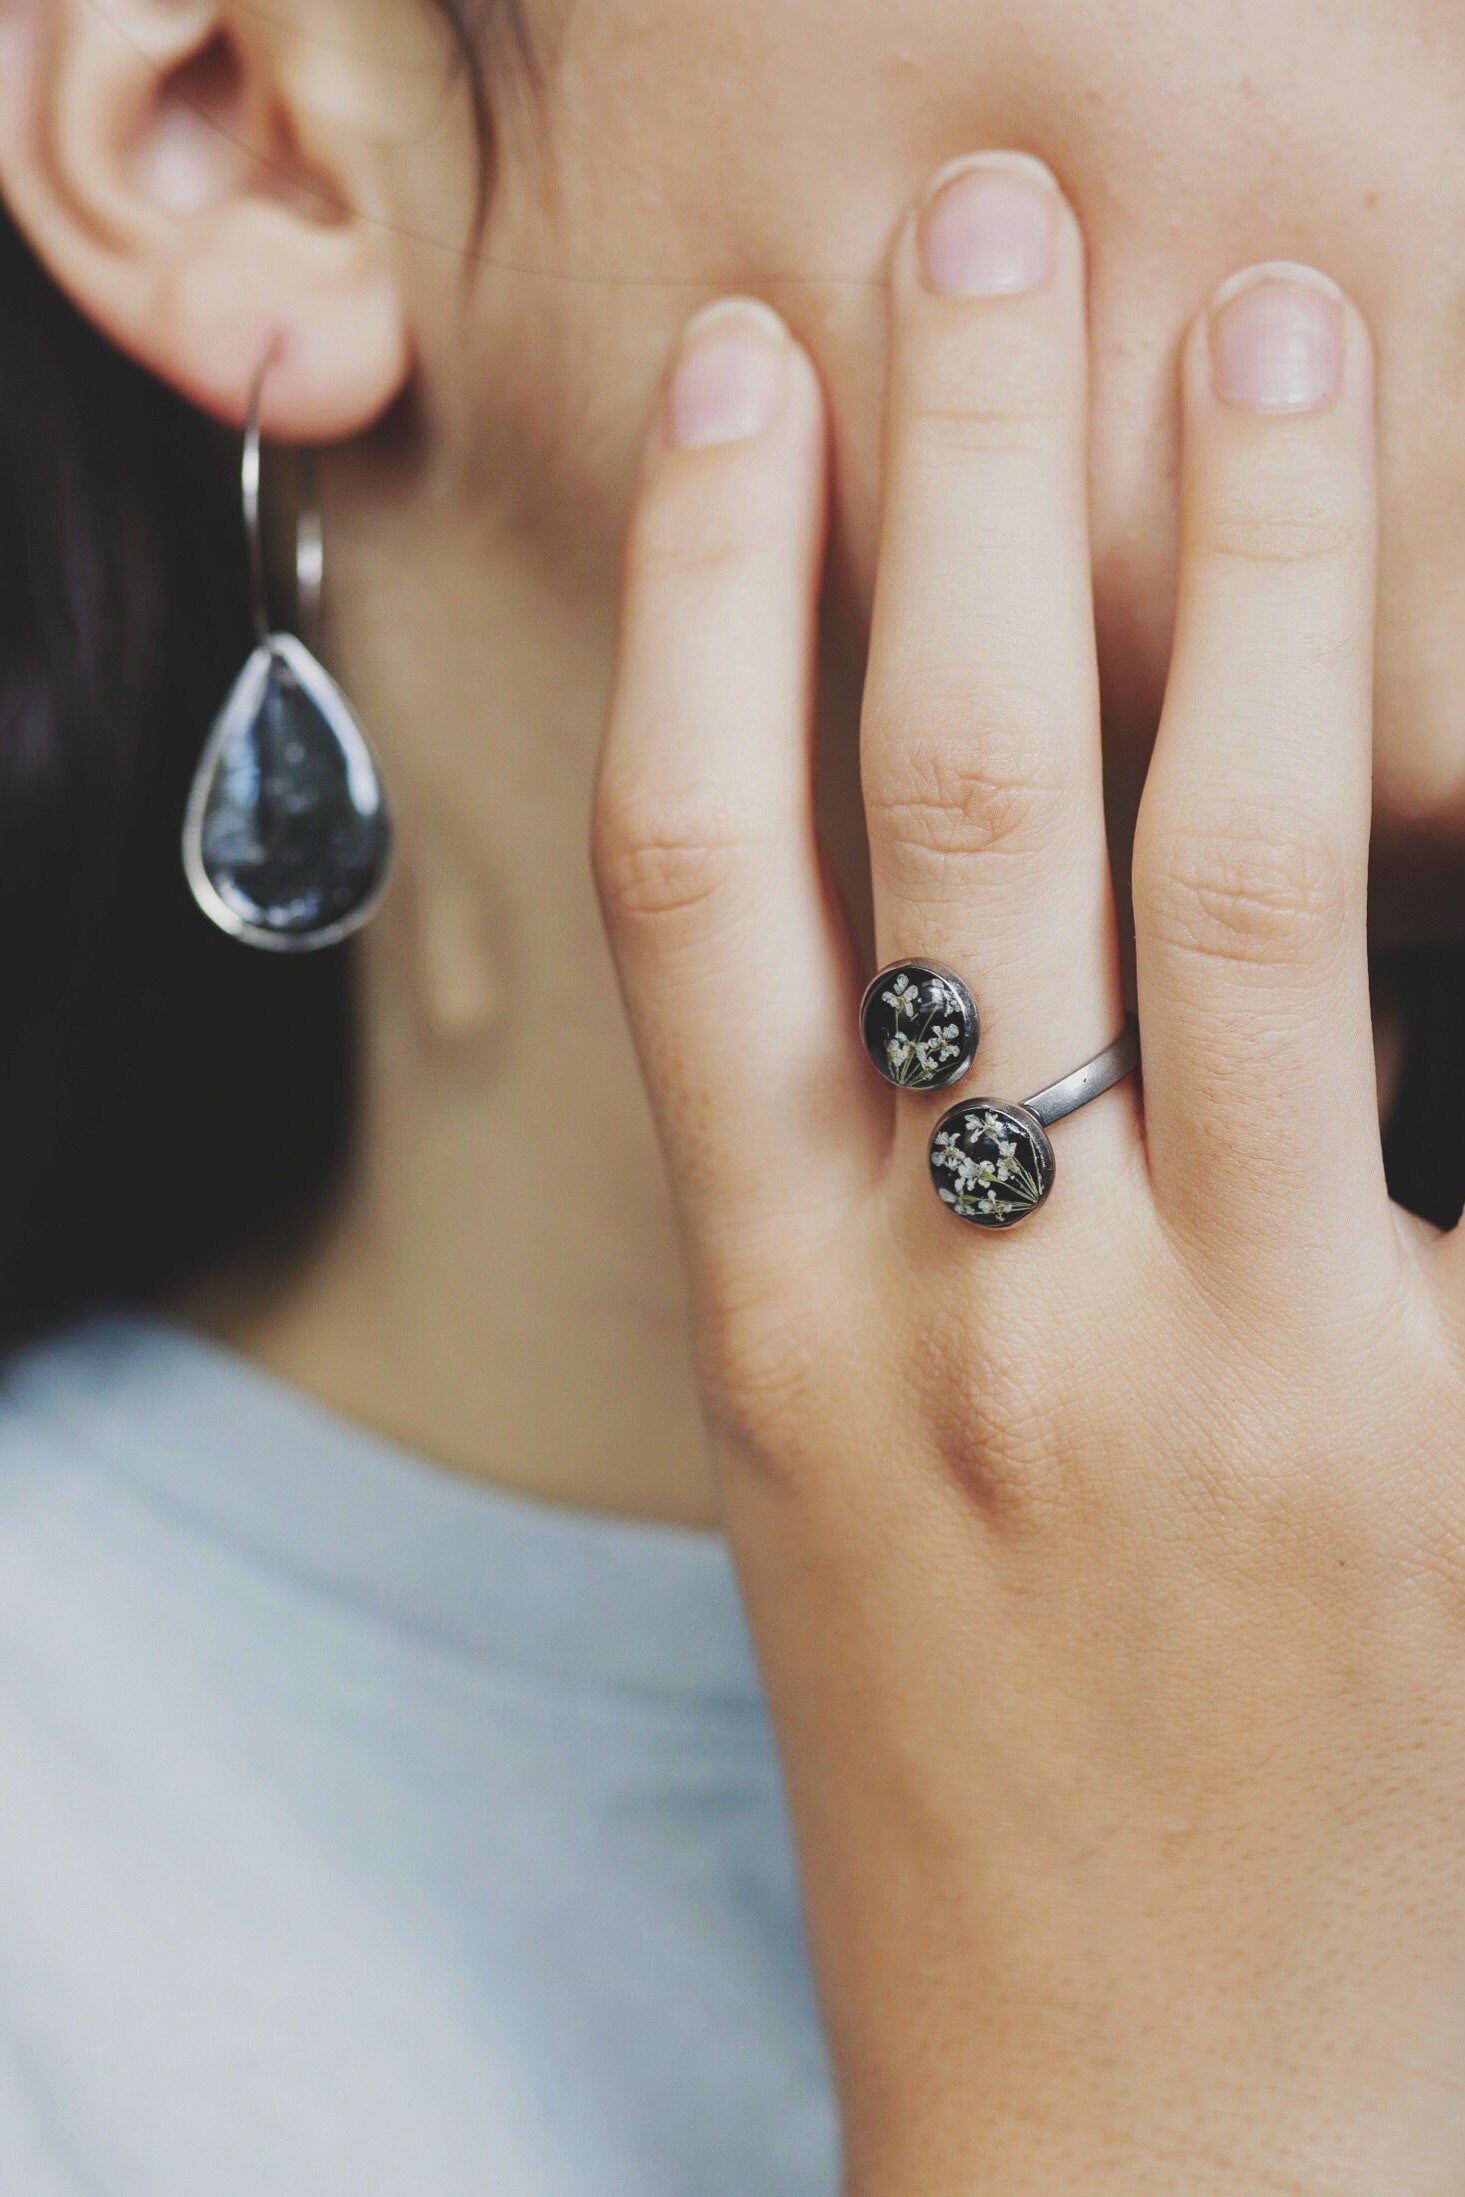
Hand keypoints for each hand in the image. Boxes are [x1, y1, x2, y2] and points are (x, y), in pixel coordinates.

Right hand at [593, 153, 1464, 2194]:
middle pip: (962, 805)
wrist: (1153, 2139)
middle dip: (970, 474)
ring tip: (1266, 349)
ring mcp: (1252, 1389)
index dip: (702, 594)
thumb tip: (980, 954)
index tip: (733, 385)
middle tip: (995, 233)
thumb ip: (886, 1233)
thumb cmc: (979, 1805)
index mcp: (795, 1340)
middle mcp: (996, 1325)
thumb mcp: (850, 1506)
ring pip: (1228, 884)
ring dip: (1251, 579)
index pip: (707, 878)